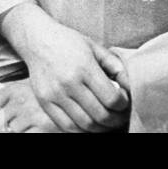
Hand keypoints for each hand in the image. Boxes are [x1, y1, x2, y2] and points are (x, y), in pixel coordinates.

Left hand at [0, 81, 61, 133]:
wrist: (77, 102)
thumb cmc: (47, 97)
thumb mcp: (25, 90)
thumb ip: (7, 99)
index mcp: (12, 90)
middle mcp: (20, 102)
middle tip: (0, 133)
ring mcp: (32, 116)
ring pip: (7, 134)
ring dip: (7, 136)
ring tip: (15, 132)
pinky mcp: (44, 129)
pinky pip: (23, 138)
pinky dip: (21, 138)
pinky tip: (27, 134)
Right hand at [1, 4, 129, 131]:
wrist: (35, 38)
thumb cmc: (68, 42)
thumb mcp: (95, 47)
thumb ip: (116, 67)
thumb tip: (131, 88)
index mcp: (84, 67)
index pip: (113, 99)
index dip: (124, 105)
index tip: (124, 100)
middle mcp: (68, 82)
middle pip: (101, 116)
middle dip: (117, 119)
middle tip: (120, 115)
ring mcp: (55, 94)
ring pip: (86, 125)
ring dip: (102, 128)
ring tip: (107, 120)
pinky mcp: (44, 102)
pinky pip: (67, 126)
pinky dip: (83, 130)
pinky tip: (90, 122)